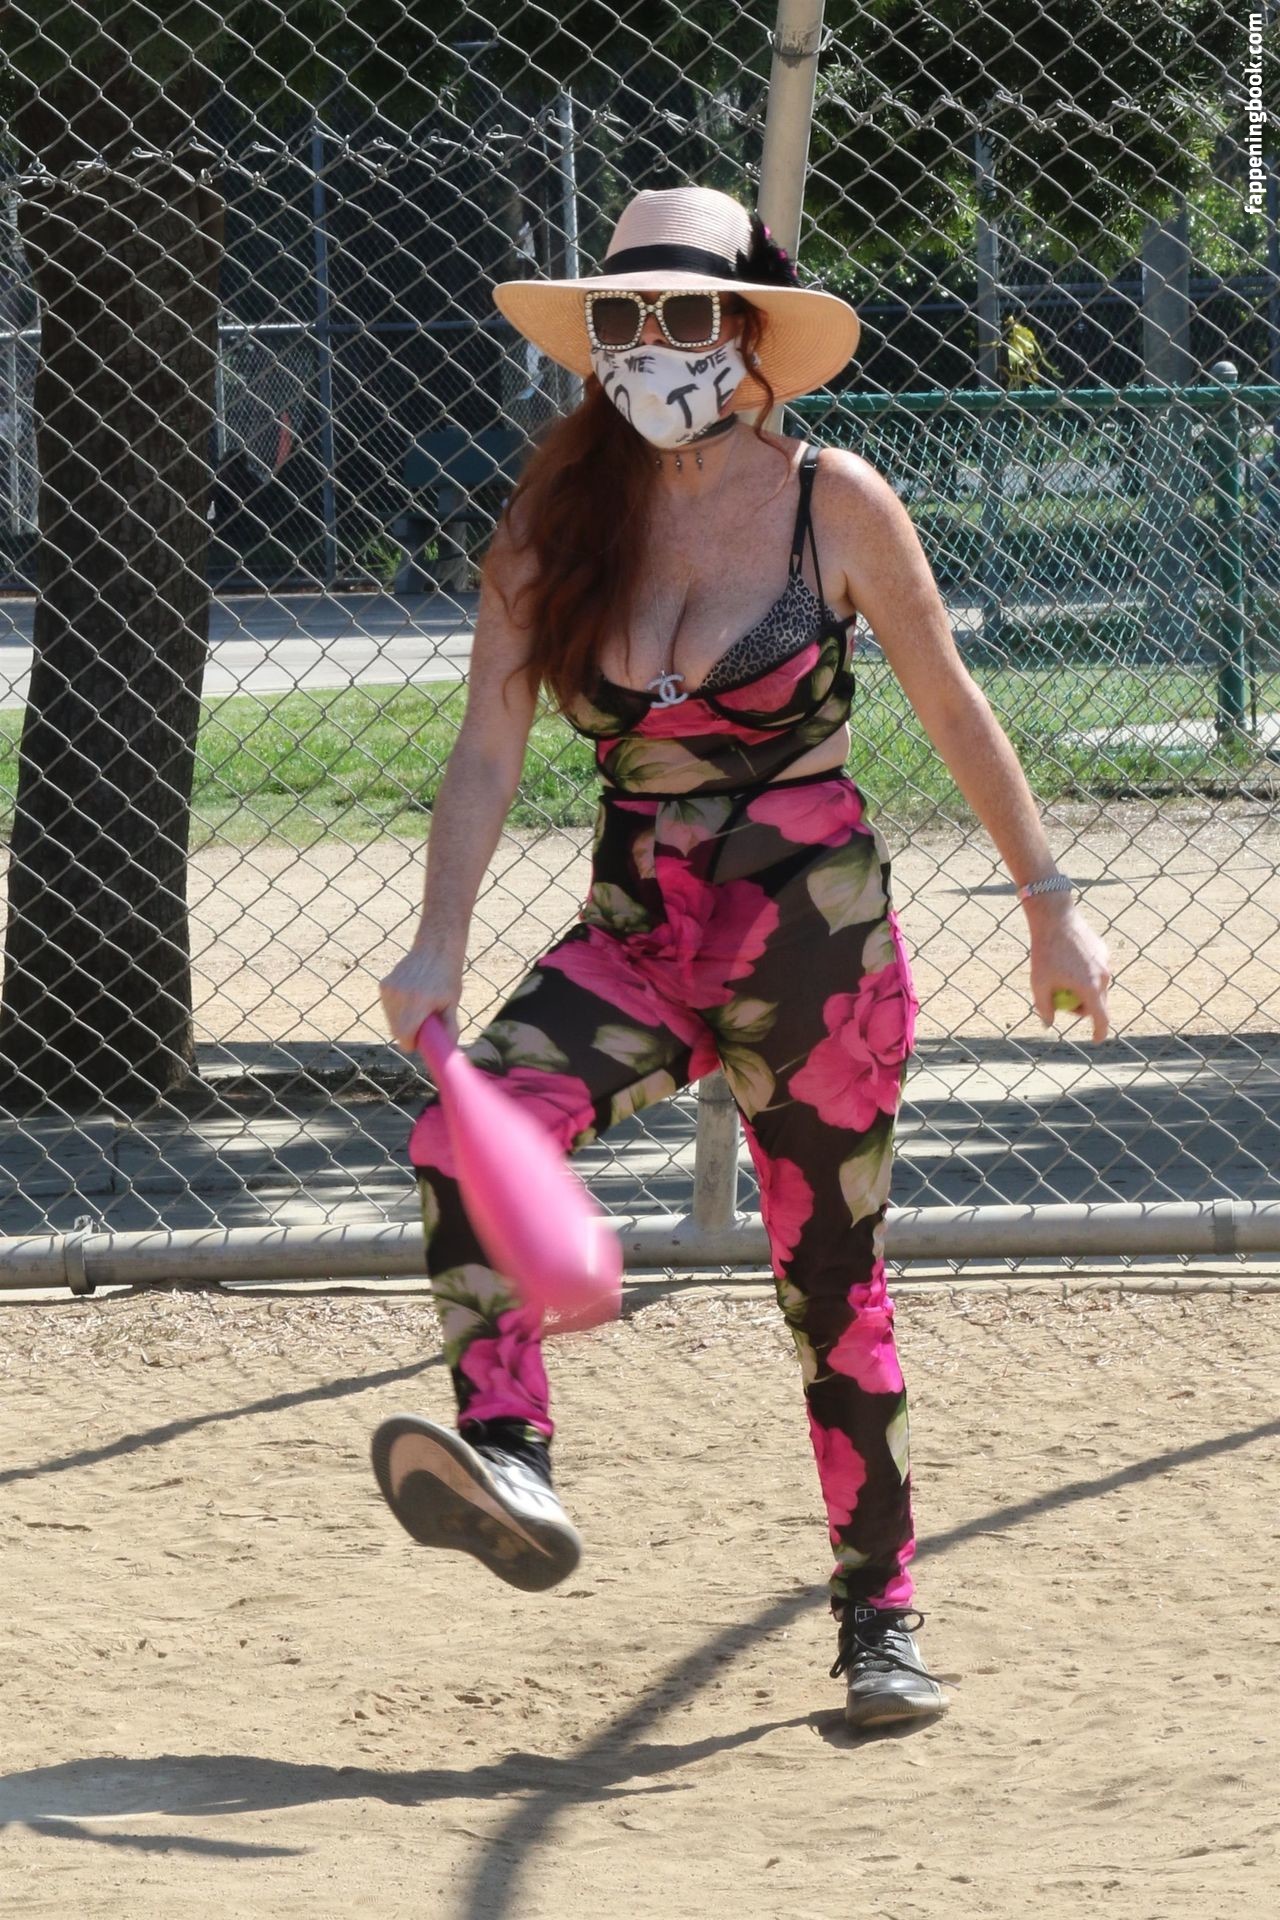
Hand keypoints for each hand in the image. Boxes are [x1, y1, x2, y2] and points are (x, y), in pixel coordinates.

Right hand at [379, 944, 461, 1055]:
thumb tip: (449, 1049)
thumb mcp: (453, 1003)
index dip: (412, 1043)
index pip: (403, 1037)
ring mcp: (389, 989)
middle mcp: (399, 996)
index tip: (421, 1040)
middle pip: (396, 1031)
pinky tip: (411, 995)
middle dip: (408, 1033)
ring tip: (418, 1005)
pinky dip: (398, 1008)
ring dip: (402, 1020)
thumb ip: (450, 1028)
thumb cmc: (448, 977)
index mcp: (417, 1002)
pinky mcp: (383, 985)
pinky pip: (388, 1008)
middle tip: (423, 1023)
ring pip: (391, 1020)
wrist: (435, 948)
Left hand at [1027, 902, 1111, 1042]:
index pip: (1101, 1018)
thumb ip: (1043, 1007)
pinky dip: (1085, 972)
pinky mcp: (1104, 950)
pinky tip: (1068, 960)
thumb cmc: (1044, 952)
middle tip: (1060, 1000)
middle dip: (1082, 1008)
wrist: (1055, 918)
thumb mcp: (1038, 983)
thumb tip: (1048, 1023)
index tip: (1096, 1039)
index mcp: (1090, 987)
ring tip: (1060, 976)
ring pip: (1097, 986)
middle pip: (1098, 1003)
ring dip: (1083, 989)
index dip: (1099, 1031)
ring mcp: (1106, 962)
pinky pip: (1096, 969)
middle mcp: (1103, 976)